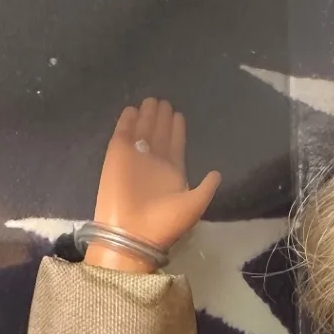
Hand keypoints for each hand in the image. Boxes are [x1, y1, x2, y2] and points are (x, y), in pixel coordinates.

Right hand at [85, 98, 220, 272]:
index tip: (179, 115)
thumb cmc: (165, 222)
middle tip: (164, 101)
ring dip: (147, 115)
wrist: (134, 233)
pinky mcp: (117, 154)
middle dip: (162, 118)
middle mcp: (154, 162)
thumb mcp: (195, 205)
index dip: (177, 130)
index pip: (175, 145)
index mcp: (173, 173)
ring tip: (152, 100)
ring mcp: (135, 157)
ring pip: (143, 130)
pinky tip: (132, 109)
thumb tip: (217, 173)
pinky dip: (127, 121)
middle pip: (159, 134)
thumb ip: (206, 187)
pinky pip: (123, 132)